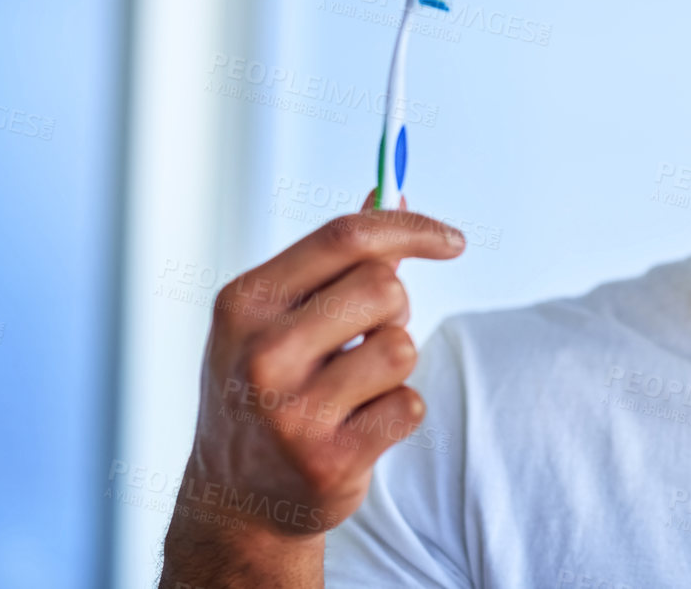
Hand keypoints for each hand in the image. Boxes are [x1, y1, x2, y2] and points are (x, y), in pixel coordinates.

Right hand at [159, 193, 464, 585]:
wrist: (236, 500)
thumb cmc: (270, 386)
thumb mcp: (278, 317)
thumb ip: (336, 257)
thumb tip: (393, 189)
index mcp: (245, 302)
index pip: (346, 237)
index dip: (411, 228)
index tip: (454, 241)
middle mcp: (260, 353)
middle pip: (384, 288)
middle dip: (393, 309)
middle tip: (362, 340)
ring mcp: (291, 411)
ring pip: (401, 347)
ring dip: (393, 365)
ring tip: (351, 389)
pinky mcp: (328, 460)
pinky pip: (410, 403)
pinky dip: (397, 412)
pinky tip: (356, 429)